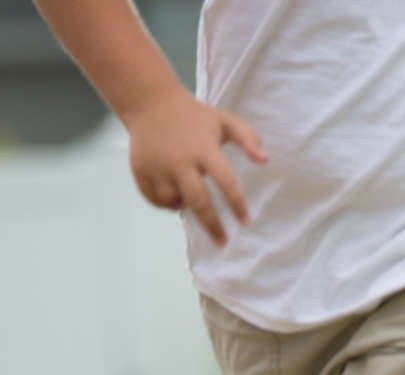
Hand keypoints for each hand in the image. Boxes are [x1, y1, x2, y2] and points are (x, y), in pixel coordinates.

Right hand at [122, 86, 266, 244]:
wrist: (149, 103)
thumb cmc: (194, 116)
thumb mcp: (224, 120)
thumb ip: (248, 138)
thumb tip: (264, 160)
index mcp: (203, 149)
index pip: (226, 182)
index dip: (237, 204)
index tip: (245, 221)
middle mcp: (179, 161)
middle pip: (199, 202)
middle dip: (213, 226)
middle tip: (223, 242)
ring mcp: (157, 167)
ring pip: (174, 202)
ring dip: (185, 206)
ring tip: (192, 196)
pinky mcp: (140, 170)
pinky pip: (155, 200)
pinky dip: (166, 203)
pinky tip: (174, 194)